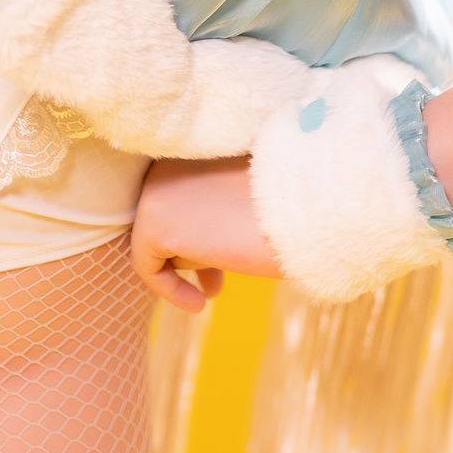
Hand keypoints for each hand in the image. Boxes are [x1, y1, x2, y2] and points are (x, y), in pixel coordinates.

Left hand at [130, 155, 281, 309]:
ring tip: (214, 289)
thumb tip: (191, 241)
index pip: (177, 197)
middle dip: (188, 253)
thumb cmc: (288, 205)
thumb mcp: (242, 197)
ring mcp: (155, 190)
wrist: (306, 207)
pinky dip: (167, 288)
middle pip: (165, 220)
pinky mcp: (153, 222)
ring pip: (158, 240)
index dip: (195, 232)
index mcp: (190, 149)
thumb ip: (212, 207)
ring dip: (187, 265)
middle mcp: (166, 162)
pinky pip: (146, 265)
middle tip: (215, 282)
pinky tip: (198, 303)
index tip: (216, 262)